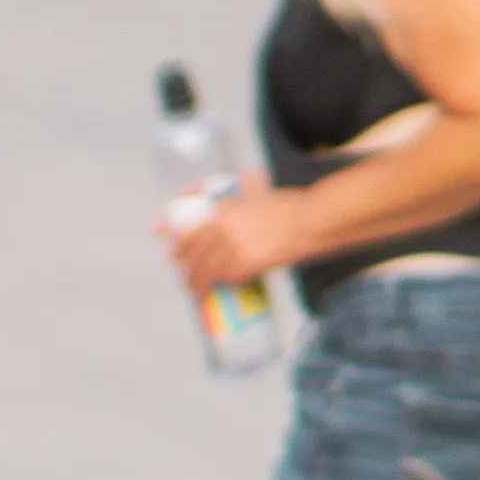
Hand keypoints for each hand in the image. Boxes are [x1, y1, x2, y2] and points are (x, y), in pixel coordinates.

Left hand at [162, 186, 298, 292]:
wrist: (310, 222)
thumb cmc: (291, 206)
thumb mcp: (259, 194)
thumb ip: (243, 196)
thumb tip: (242, 189)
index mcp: (224, 210)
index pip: (190, 228)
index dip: (176, 241)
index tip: (169, 249)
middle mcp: (224, 229)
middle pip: (194, 252)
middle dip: (185, 267)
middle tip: (183, 277)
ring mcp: (235, 248)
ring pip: (208, 269)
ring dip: (199, 282)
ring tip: (196, 290)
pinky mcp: (248, 264)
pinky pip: (229, 277)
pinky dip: (224, 283)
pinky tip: (221, 288)